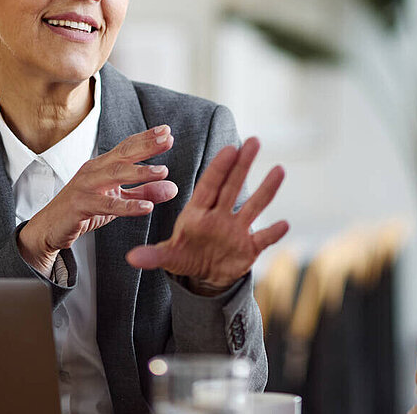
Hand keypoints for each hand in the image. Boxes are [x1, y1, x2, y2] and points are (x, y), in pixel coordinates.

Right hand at [18, 125, 180, 273]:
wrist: (50, 227)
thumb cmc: (83, 209)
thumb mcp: (119, 200)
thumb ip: (144, 192)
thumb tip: (173, 187)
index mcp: (102, 166)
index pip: (126, 147)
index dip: (146, 138)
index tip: (167, 131)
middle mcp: (93, 171)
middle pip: (122, 154)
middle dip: (146, 146)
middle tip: (168, 139)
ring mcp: (85, 187)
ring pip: (114, 175)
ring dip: (140, 172)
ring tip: (163, 171)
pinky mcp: (80, 205)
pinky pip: (106, 205)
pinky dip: (127, 206)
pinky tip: (146, 207)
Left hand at [125, 137, 290, 293]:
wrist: (205, 275)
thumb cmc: (186, 256)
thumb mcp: (168, 256)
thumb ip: (153, 255)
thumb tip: (131, 258)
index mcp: (199, 212)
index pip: (210, 185)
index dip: (219, 168)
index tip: (229, 148)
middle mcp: (220, 215)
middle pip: (233, 186)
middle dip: (243, 165)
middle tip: (254, 141)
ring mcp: (237, 230)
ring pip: (254, 207)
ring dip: (266, 190)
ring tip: (279, 170)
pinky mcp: (249, 248)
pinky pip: (263, 238)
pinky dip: (274, 232)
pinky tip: (285, 224)